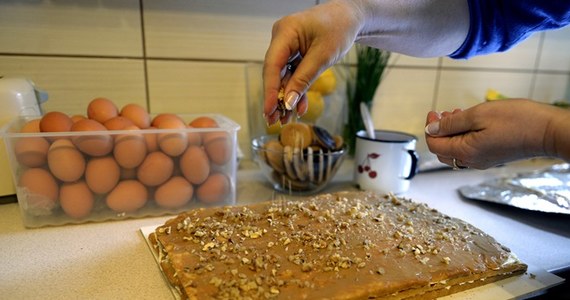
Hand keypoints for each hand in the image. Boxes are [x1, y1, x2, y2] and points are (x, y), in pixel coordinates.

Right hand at [263, 0, 362, 124]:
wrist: (349, 18)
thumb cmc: (339, 28)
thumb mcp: (323, 56)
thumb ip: (304, 79)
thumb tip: (288, 102)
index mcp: (285, 32)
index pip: (272, 64)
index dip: (270, 90)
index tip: (269, 109)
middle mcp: (281, 38)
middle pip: (274, 72)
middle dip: (276, 97)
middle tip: (274, 120)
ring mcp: (286, 46)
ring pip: (282, 76)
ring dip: (286, 97)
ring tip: (285, 119)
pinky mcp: (293, 53)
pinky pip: (291, 74)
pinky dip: (296, 89)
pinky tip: (297, 106)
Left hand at [424, 99, 569, 168]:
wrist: (549, 131)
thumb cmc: (518, 120)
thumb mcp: (478, 115)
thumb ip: (452, 123)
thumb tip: (432, 129)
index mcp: (465, 152)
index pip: (435, 145)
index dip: (430, 128)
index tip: (433, 112)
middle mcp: (472, 161)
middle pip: (443, 150)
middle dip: (439, 131)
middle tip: (442, 113)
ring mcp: (483, 160)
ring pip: (456, 150)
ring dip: (451, 133)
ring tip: (456, 114)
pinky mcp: (492, 156)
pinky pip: (469, 150)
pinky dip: (464, 136)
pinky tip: (471, 122)